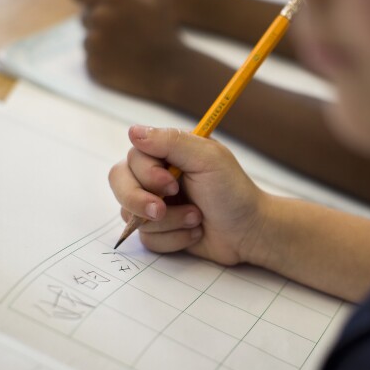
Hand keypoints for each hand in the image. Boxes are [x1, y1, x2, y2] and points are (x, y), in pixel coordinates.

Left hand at [70, 0, 188, 103]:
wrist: (170, 70)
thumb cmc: (165, 32)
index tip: (90, 1)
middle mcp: (99, 19)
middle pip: (85, 17)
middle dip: (100, 22)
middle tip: (123, 33)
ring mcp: (94, 45)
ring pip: (88, 40)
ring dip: (102, 43)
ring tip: (125, 49)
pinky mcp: (94, 66)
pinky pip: (91, 60)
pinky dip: (103, 62)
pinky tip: (122, 63)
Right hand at [109, 125, 268, 265]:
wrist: (250, 232)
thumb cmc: (234, 192)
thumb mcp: (208, 159)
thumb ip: (171, 142)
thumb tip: (133, 131)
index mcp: (168, 153)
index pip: (133, 157)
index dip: (146, 174)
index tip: (172, 185)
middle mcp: (158, 176)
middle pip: (120, 183)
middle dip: (140, 201)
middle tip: (162, 210)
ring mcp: (157, 204)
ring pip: (131, 215)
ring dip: (169, 221)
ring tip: (197, 219)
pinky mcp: (161, 230)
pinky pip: (147, 238)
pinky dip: (173, 239)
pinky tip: (195, 232)